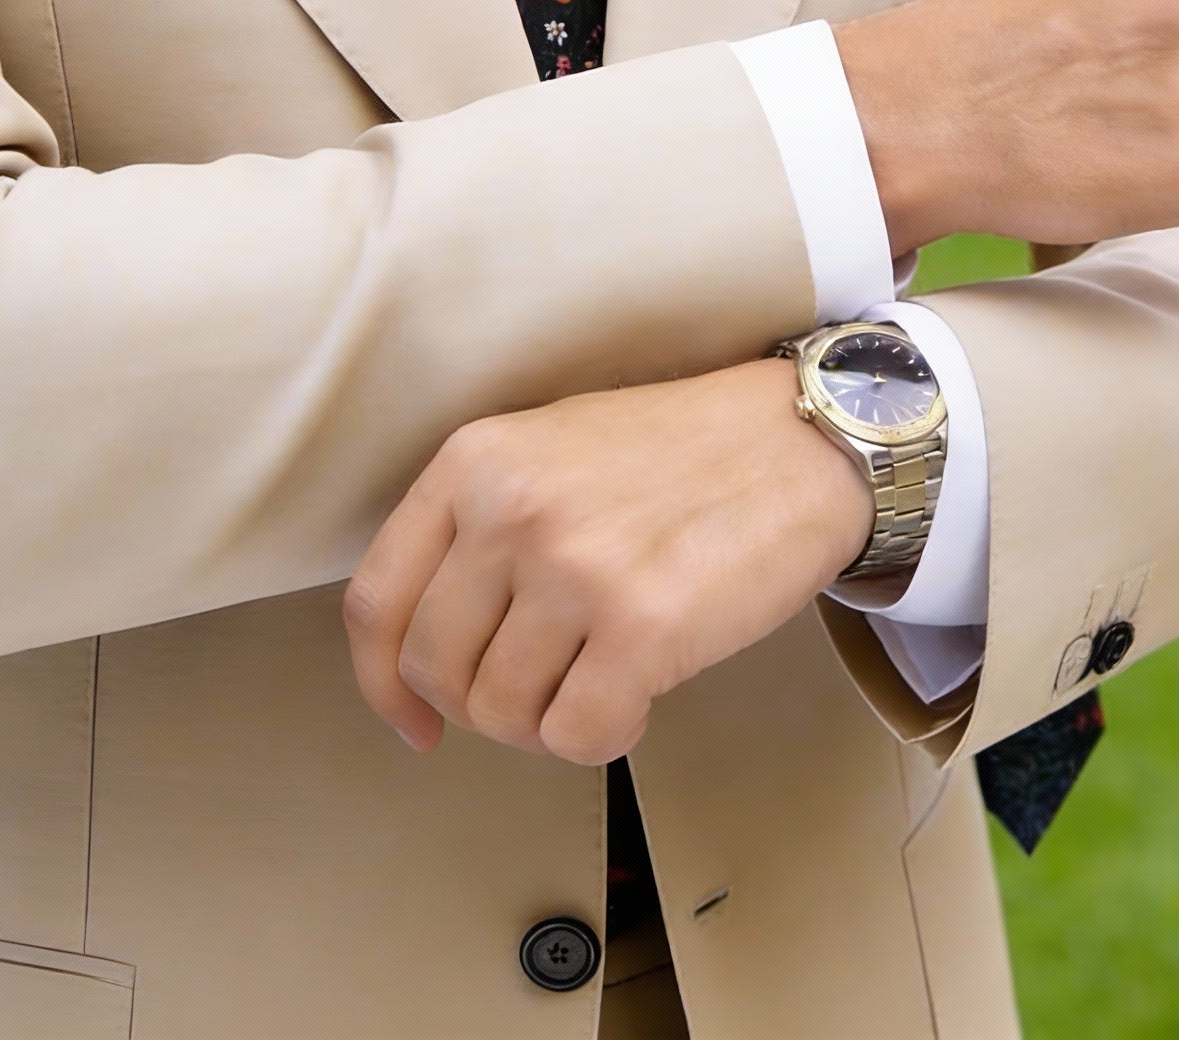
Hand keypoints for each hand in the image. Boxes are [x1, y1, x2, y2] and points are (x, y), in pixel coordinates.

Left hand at [344, 360, 873, 763]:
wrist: (801, 440)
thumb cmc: (680, 454)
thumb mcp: (550, 452)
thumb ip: (479, 527)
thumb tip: (423, 662)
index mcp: (475, 462)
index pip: (378, 600)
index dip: (383, 683)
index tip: (413, 721)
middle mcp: (511, 510)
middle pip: (436, 670)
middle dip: (483, 708)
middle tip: (544, 692)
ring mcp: (574, 568)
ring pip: (502, 713)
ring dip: (548, 721)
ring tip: (602, 679)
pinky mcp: (642, 626)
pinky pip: (576, 737)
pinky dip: (605, 738)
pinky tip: (640, 699)